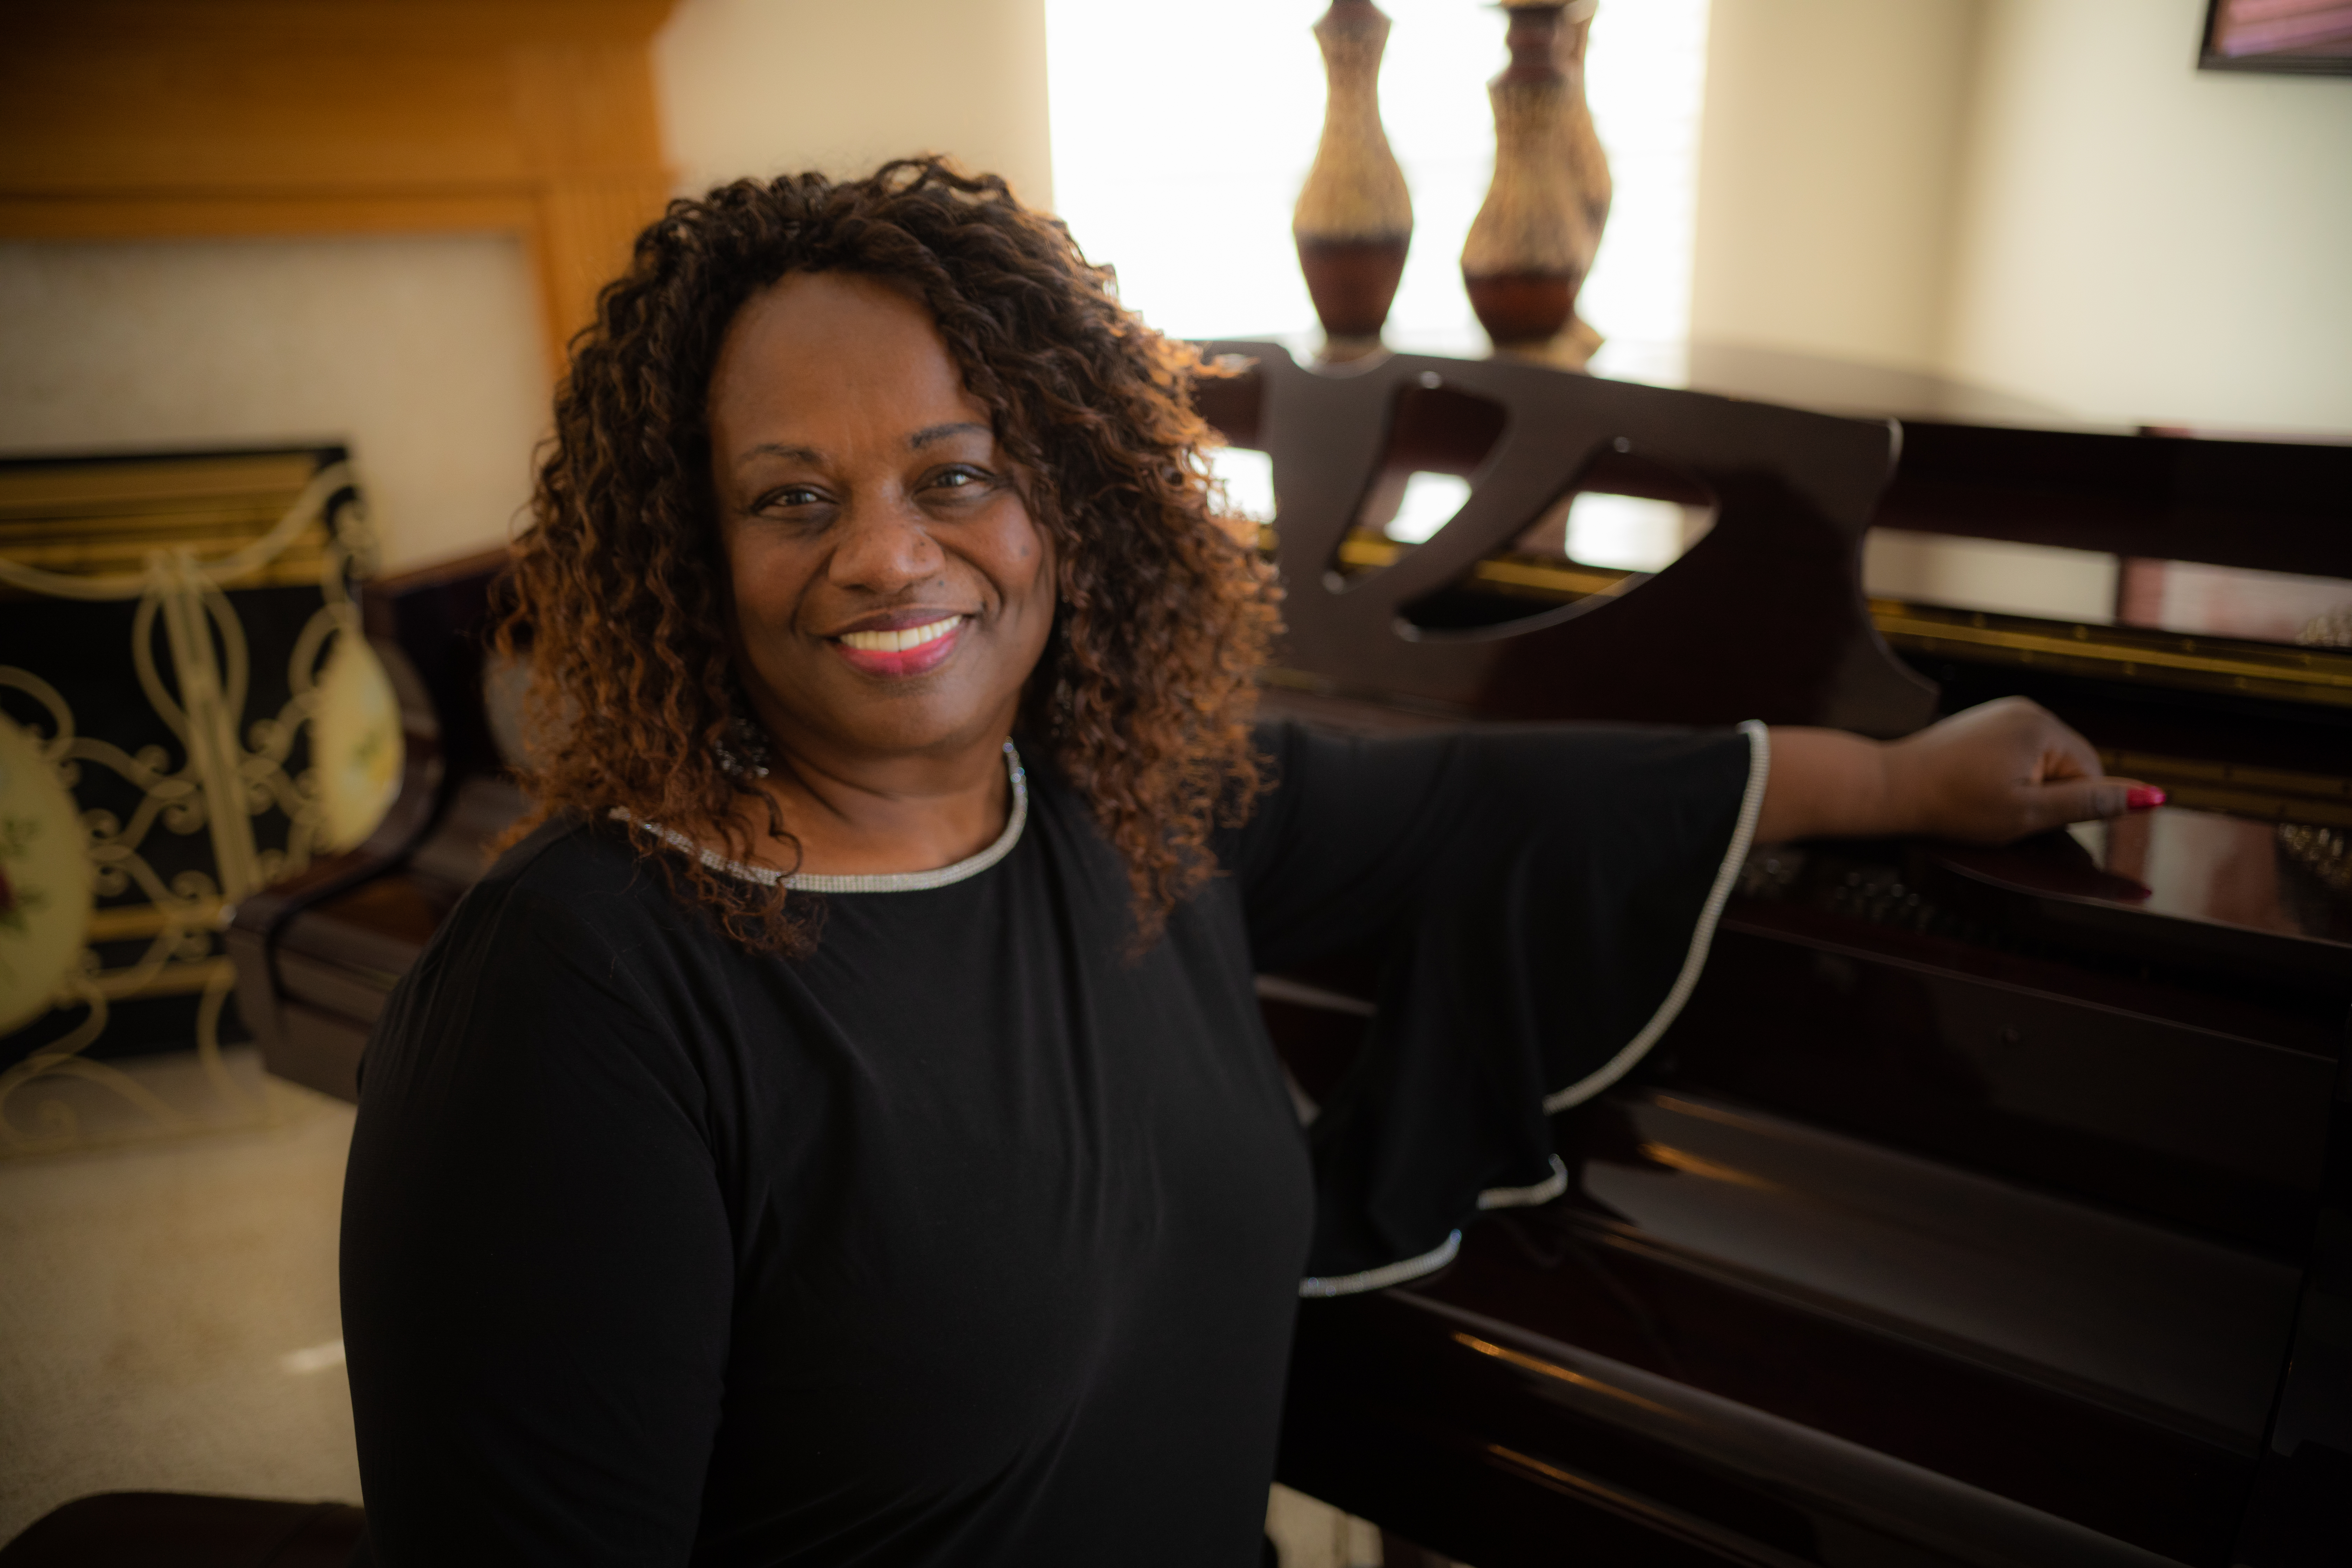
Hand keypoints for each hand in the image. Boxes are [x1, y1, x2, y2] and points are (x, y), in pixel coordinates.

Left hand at [1881, 697, 2156, 843]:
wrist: (1889, 787)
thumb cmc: (1954, 805)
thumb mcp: (2028, 814)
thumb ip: (2089, 804)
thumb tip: (2151, 796)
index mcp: (2043, 726)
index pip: (2090, 775)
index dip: (2065, 806)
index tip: (2025, 817)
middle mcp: (2027, 709)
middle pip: (2068, 766)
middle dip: (2046, 795)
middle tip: (2001, 811)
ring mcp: (2003, 712)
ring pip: (2042, 763)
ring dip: (2026, 787)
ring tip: (1985, 799)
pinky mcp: (1985, 722)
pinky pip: (2018, 755)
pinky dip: (2007, 776)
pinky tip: (1977, 787)